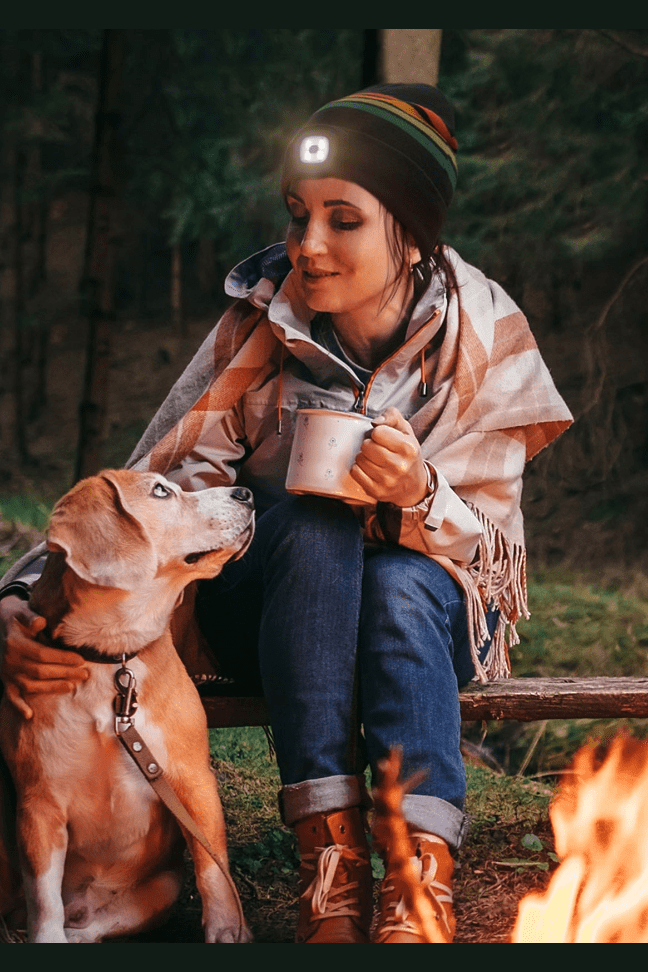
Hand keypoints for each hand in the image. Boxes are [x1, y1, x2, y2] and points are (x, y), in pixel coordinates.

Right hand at [0, 594, 87, 718]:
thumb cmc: (17, 618)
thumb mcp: (22, 611)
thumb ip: (31, 617)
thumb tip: (40, 622)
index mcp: (15, 643)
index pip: (42, 654)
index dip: (62, 658)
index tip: (80, 660)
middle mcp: (10, 661)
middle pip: (40, 671)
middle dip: (64, 673)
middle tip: (84, 674)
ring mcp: (7, 673)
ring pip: (30, 685)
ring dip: (52, 688)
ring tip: (72, 686)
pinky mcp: (6, 681)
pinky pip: (11, 696)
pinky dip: (19, 706)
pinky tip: (29, 715)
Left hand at [350, 407, 428, 507]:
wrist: (414, 485)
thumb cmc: (407, 455)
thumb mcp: (406, 430)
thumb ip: (392, 416)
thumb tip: (375, 422)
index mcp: (408, 448)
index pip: (377, 432)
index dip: (378, 433)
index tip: (384, 438)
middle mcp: (399, 466)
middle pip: (366, 446)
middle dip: (369, 445)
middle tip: (378, 449)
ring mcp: (387, 481)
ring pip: (359, 459)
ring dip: (364, 457)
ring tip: (375, 459)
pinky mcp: (376, 491)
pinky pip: (355, 472)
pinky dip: (359, 469)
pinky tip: (369, 469)